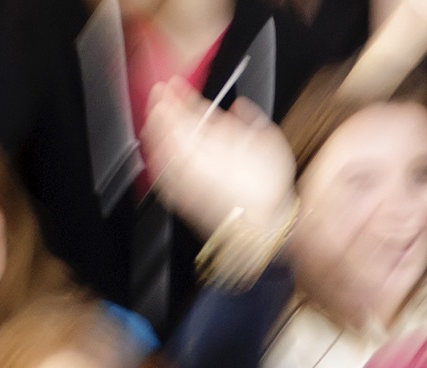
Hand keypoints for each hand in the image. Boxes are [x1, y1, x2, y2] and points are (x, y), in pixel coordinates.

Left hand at [140, 79, 296, 238]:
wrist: (263, 225)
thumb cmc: (270, 187)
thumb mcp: (271, 142)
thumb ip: (251, 119)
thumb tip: (240, 106)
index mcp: (216, 139)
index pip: (187, 111)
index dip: (177, 95)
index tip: (172, 84)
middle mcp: (194, 156)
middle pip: (168, 125)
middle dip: (161, 105)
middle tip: (158, 92)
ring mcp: (183, 176)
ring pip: (160, 145)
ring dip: (155, 126)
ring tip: (155, 115)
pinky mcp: (180, 193)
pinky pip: (161, 168)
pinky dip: (157, 152)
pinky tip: (157, 147)